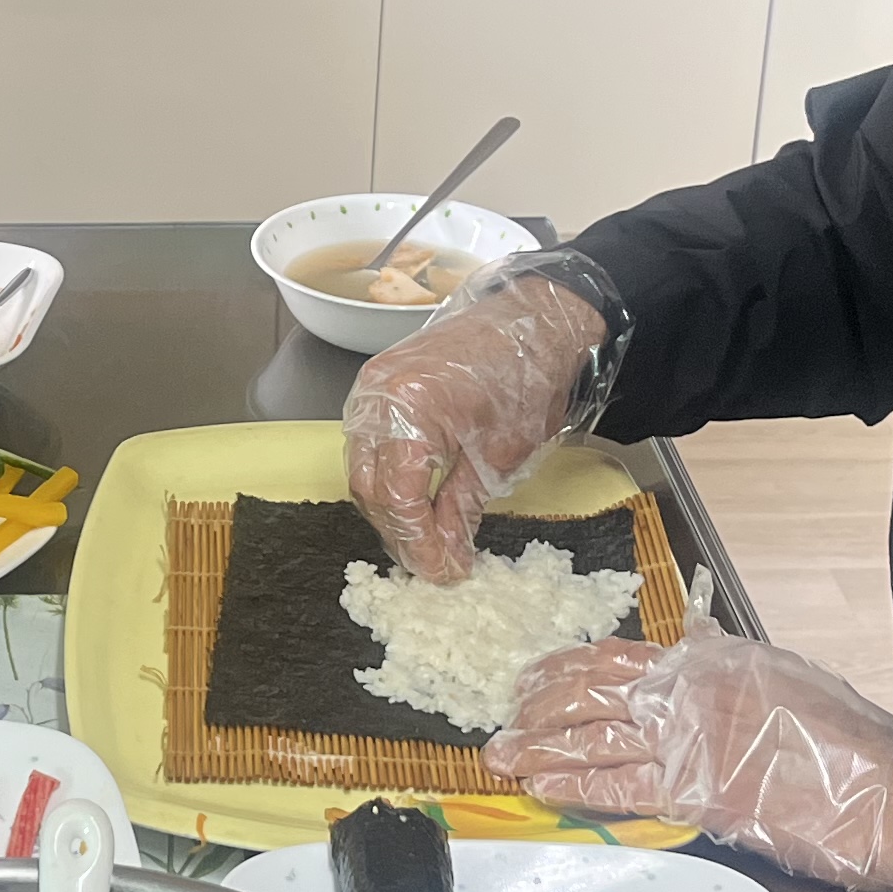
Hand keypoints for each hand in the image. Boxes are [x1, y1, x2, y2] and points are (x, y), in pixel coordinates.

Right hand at [344, 258, 619, 581]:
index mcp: (410, 410)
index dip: (418, 543)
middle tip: (435, 563)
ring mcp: (370, 388)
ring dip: (391, 509)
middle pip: (369, 488)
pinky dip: (388, 478)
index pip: (398, 498)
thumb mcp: (502, 456)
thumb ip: (462, 508)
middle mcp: (377, 397)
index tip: (443, 572)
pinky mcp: (377, 385)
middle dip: (401, 532)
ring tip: (426, 538)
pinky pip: (368, 445)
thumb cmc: (526, 375)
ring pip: (361, 470)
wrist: (531, 319)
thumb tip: (446, 554)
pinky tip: (415, 500)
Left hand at [485, 620, 892, 891]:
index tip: (532, 679)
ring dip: (540, 746)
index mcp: (707, 661)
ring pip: (592, 738)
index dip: (566, 669)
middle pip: (592, 694)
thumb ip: (727, 662)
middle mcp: (688, 692)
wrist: (882, 792)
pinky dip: (573, 785)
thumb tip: (694, 640)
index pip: (616, 658)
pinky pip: (617, 786)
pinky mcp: (692, 793)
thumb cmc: (841, 738)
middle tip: (505, 719)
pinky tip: (540, 787)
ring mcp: (686, 741)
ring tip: (501, 755)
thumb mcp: (781, 676)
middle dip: (540, 708)